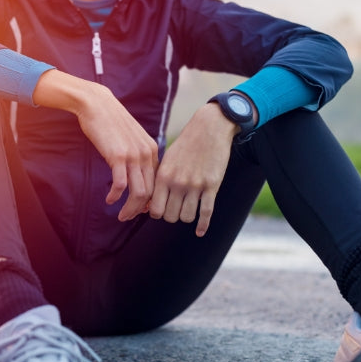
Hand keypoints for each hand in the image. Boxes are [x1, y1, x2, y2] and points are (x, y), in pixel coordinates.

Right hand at [33, 69, 157, 220]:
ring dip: (130, 209)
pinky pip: (121, 185)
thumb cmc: (111, 121)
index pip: (158, 183)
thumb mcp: (131, 138)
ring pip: (139, 192)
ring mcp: (133, 155)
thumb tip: (136, 175)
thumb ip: (137, 154)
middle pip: (151, 191)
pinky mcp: (117, 156)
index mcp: (153, 150)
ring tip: (121, 216)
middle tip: (129, 218)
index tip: (140, 209)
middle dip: (140, 209)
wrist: (96, 103)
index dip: (150, 200)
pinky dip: (115, 197)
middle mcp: (147, 154)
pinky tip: (109, 200)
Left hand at [148, 103, 237, 236]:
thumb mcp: (167, 160)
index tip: (162, 209)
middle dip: (172, 216)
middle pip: (170, 216)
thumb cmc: (185, 145)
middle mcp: (177, 182)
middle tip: (175, 209)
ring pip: (187, 217)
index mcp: (163, 176)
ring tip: (188, 209)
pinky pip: (206, 213)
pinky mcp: (212, 186)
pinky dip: (202, 226)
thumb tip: (148, 203)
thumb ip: (159, 180)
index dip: (157, 213)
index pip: (155, 209)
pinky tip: (200, 232)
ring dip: (187, 217)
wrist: (209, 129)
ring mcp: (195, 185)